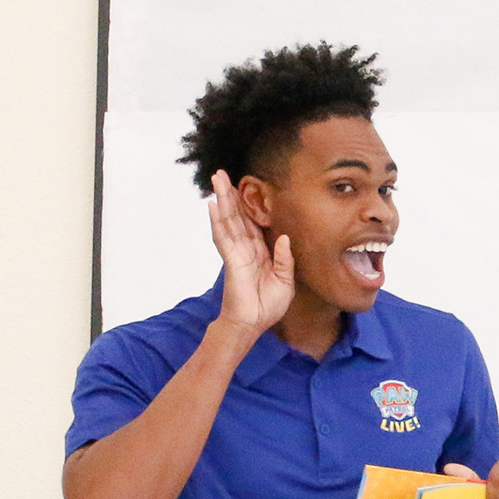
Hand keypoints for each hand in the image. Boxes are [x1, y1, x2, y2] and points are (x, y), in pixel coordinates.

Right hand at [209, 173, 293, 334]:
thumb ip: (285, 259)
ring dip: (222, 199)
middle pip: (236, 216)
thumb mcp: (285, 281)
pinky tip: (213, 205)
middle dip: (229, 194)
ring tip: (216, 179)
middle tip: (221, 173)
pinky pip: (224, 237)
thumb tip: (284, 237)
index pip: (251, 223)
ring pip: (228, 220)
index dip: (246, 205)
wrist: (252, 325)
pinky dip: (218, 221)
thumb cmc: (267, 306)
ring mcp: (236, 253)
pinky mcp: (232, 261)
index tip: (242, 186)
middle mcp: (245, 249)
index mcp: (259, 253)